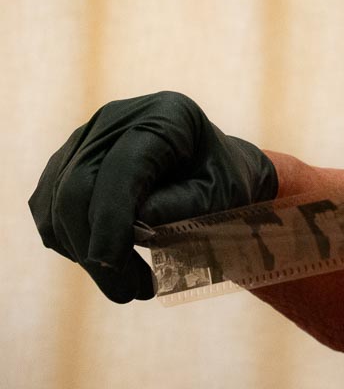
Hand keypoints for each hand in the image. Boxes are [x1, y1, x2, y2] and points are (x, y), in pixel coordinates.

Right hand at [29, 91, 277, 302]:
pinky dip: (73, 244)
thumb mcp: (221, 197)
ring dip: (85, 254)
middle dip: (95, 247)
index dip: (110, 216)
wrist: (218, 173)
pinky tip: (109, 263)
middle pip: (80, 185)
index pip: (122, 166)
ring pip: (58, 203)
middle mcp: (118, 118)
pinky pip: (51, 211)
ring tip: (129, 287)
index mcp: (165, 115)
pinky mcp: (68, 164)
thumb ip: (182, 208)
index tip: (111, 262)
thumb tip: (133, 228)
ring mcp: (88, 139)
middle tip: (130, 293)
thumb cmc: (227, 183)